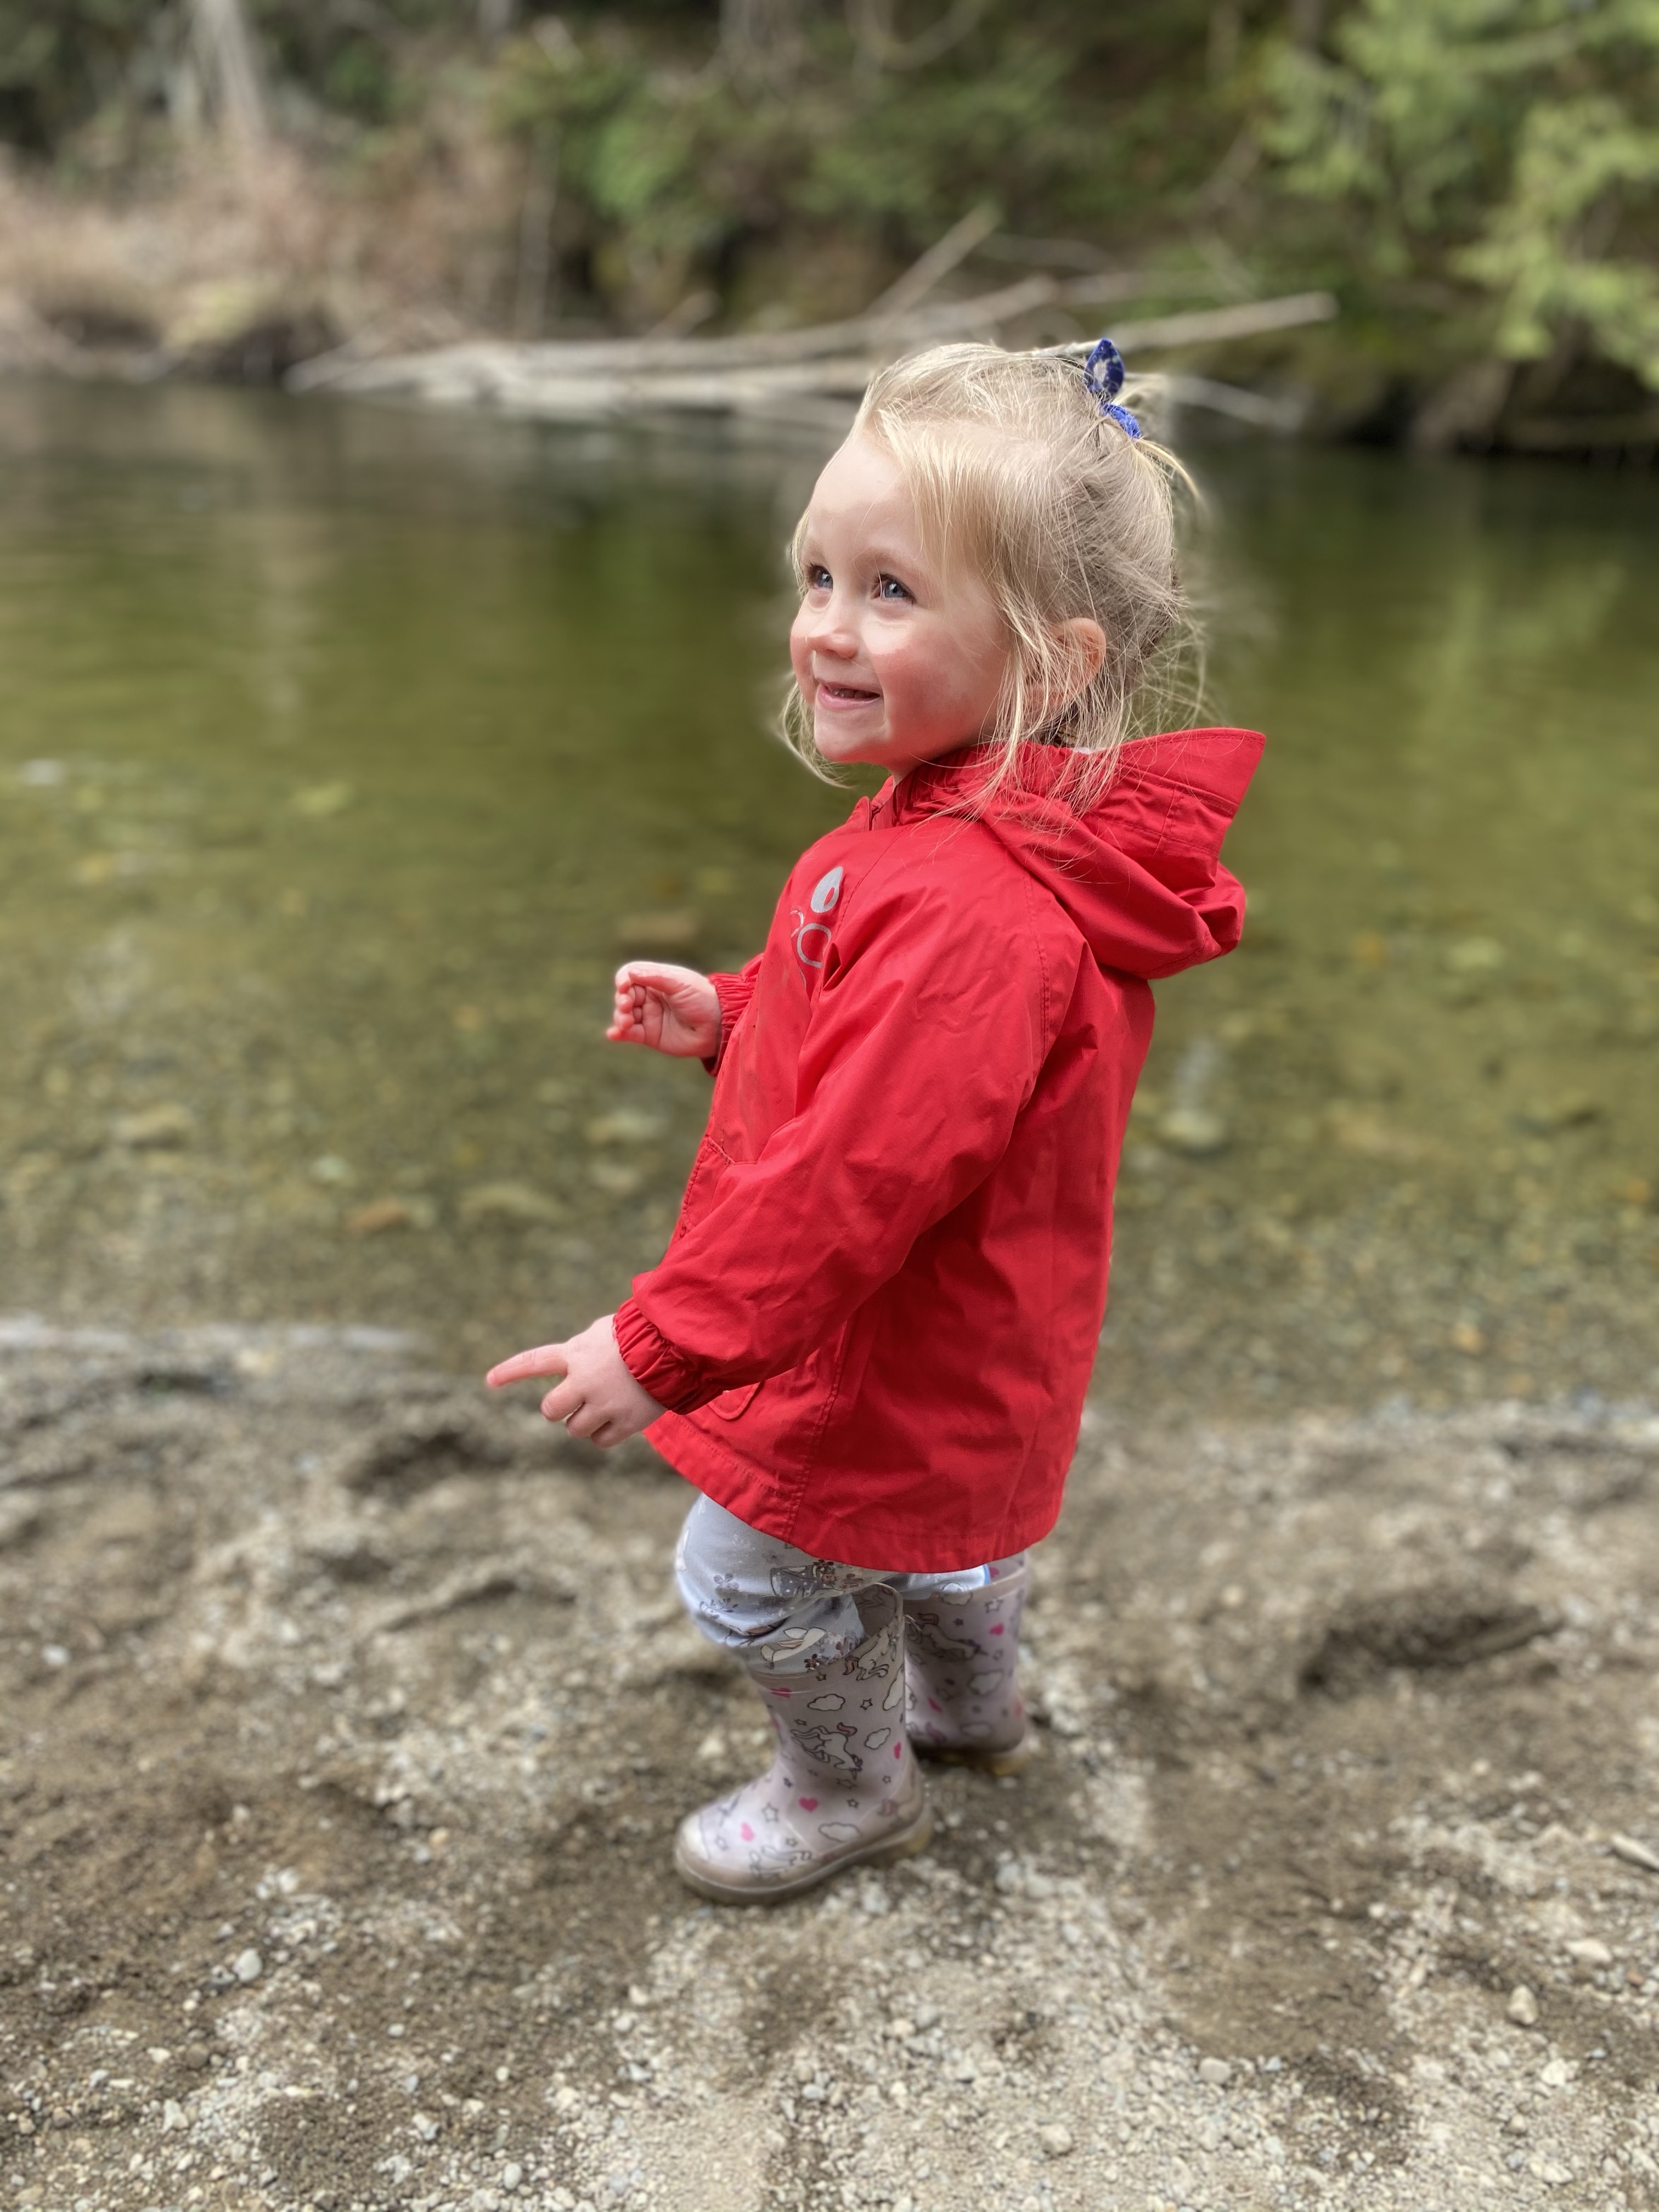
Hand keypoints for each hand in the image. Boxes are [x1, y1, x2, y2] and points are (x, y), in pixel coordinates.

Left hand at [486, 1314, 664, 1447]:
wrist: (676, 1348)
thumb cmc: (642, 1334)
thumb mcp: (605, 1331)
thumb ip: (583, 1348)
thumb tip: (572, 1363)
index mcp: (576, 1354)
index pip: (534, 1362)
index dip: (510, 1371)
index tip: (489, 1380)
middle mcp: (584, 1381)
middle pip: (550, 1410)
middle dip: (560, 1409)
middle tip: (577, 1401)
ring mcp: (603, 1403)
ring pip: (574, 1429)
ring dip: (585, 1422)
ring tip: (606, 1405)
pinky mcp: (625, 1422)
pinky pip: (600, 1441)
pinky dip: (605, 1434)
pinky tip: (618, 1419)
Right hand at [607, 963, 719, 1057]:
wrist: (718, 1026)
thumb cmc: (702, 999)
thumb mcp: (679, 983)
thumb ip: (654, 977)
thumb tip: (630, 973)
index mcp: (656, 980)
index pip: (630, 976)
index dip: (623, 980)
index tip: (624, 986)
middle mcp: (650, 998)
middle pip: (624, 995)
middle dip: (621, 1000)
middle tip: (626, 1005)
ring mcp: (649, 1017)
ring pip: (624, 1015)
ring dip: (620, 1017)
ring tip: (627, 1021)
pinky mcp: (650, 1036)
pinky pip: (629, 1034)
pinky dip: (619, 1033)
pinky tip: (614, 1034)